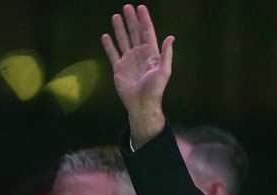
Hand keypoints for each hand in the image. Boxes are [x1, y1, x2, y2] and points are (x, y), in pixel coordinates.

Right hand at [101, 4, 172, 145]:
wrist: (141, 104)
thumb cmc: (155, 89)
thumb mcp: (164, 71)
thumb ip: (166, 54)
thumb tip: (170, 37)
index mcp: (151, 54)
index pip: (147, 32)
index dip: (144, 20)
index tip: (141, 8)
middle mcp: (140, 55)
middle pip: (134, 33)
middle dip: (131, 20)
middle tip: (127, 7)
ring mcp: (128, 60)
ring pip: (123, 40)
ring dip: (120, 28)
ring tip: (116, 16)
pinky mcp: (118, 68)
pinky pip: (112, 53)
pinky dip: (109, 45)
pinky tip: (106, 36)